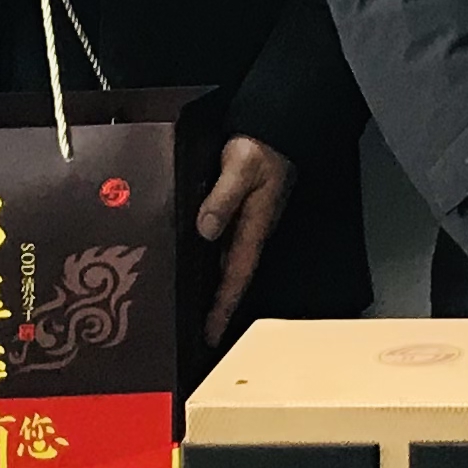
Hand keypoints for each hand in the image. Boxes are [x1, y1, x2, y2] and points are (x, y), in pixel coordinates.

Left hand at [198, 135, 294, 346]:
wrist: (274, 129)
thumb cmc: (260, 147)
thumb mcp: (240, 166)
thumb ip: (223, 196)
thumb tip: (205, 229)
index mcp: (253, 227)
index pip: (237, 276)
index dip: (223, 307)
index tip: (212, 334)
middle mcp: (250, 232)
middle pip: (232, 280)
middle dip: (217, 310)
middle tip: (200, 338)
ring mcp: (244, 225)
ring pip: (225, 266)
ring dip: (212, 291)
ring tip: (193, 315)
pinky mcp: (237, 215)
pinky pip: (221, 249)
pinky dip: (207, 266)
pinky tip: (194, 272)